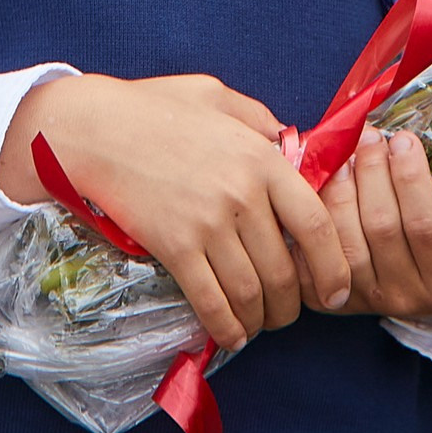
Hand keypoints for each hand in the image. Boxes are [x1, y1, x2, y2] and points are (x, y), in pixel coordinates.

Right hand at [0, 72, 352, 351]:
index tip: (337, 293)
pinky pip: (210, 299)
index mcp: (264, 159)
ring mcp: (209, 222)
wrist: (94, 128)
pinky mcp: (174, 245)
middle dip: (291, 305)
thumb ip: (259, 121)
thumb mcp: (219, 97)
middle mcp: (244, 194)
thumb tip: (288, 144)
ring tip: (258, 326)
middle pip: (285, 269)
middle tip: (287, 314)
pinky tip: (229, 334)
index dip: (333, 268)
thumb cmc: (155, 108)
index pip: (317, 225)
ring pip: (251, 291)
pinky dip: (225, 326)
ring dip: (260, 320)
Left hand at [298, 125, 431, 320]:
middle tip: (374, 135)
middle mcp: (406, 297)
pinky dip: (317, 210)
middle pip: (380, 226)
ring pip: (344, 236)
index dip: (412, 180)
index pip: (425, 228)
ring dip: (343, 186)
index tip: (407, 139)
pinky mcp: (330, 297)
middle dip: (374, 171)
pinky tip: (325, 178)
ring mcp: (365, 298)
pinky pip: (314, 250)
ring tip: (351, 150)